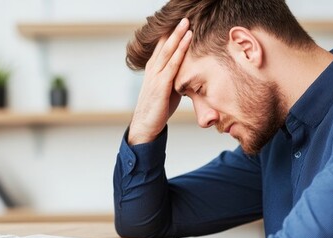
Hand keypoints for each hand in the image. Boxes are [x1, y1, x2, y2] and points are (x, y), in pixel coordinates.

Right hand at [128, 18, 191, 144]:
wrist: (145, 126)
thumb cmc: (157, 109)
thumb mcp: (167, 89)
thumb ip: (175, 78)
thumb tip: (188, 72)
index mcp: (153, 69)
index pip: (162, 46)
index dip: (170, 34)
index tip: (179, 23)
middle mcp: (152, 68)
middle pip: (164, 44)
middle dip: (174, 29)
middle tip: (184, 17)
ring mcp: (155, 75)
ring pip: (168, 50)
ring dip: (178, 35)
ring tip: (186, 22)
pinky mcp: (161, 84)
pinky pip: (173, 63)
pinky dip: (181, 50)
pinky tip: (187, 40)